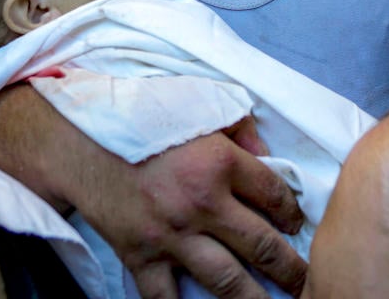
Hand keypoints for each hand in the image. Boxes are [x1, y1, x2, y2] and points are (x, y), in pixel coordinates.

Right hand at [71, 125, 306, 298]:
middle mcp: (202, 203)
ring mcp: (172, 236)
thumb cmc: (144, 121)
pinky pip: (166, 297)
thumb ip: (241, 129)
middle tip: (306, 282)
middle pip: (261, 245)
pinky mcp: (142, 257)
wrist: (82, 143)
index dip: (293, 213)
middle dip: (290, 269)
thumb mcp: (200, 108)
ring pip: (227, 281)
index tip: (297, 225)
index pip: (274, 195)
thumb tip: (269, 157)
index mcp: (220, 163)